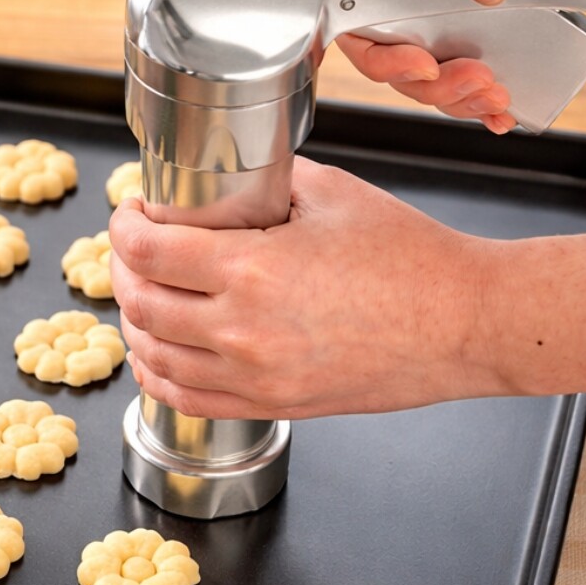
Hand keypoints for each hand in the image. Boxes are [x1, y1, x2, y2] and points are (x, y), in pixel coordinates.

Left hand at [109, 159, 504, 420]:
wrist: (464, 324)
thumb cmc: (411, 260)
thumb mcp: (330, 194)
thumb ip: (264, 183)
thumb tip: (222, 179)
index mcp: (252, 270)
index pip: (147, 251)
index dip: (123, 226)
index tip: (130, 213)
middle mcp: (242, 331)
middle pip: (139, 303)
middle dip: (121, 268)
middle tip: (132, 247)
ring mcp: (254, 377)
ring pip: (153, 355)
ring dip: (134, 319)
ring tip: (141, 292)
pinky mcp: (270, 405)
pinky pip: (184, 398)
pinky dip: (155, 372)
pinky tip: (156, 351)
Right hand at [336, 0, 585, 131]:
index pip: (358, 6)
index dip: (379, 51)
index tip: (419, 64)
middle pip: (397, 46)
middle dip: (430, 81)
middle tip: (472, 83)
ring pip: (436, 60)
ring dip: (459, 94)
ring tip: (493, 96)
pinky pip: (479, 54)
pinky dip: (486, 90)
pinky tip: (503, 104)